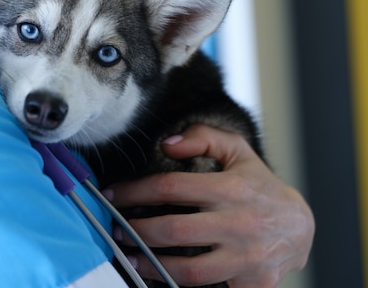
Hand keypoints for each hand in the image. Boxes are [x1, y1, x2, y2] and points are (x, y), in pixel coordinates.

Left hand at [104, 124, 313, 287]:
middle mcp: (240, 223)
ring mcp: (247, 257)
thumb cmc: (259, 186)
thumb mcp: (238, 152)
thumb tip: (166, 144)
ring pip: (188, 269)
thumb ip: (203, 138)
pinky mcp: (253, 283)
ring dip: (151, 265)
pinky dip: (179, 285)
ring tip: (130, 257)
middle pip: (174, 230)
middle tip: (115, 229)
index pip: (171, 187)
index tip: (111, 195)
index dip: (135, 191)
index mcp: (232, 188)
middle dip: (136, 231)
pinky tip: (159, 278)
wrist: (300, 227)